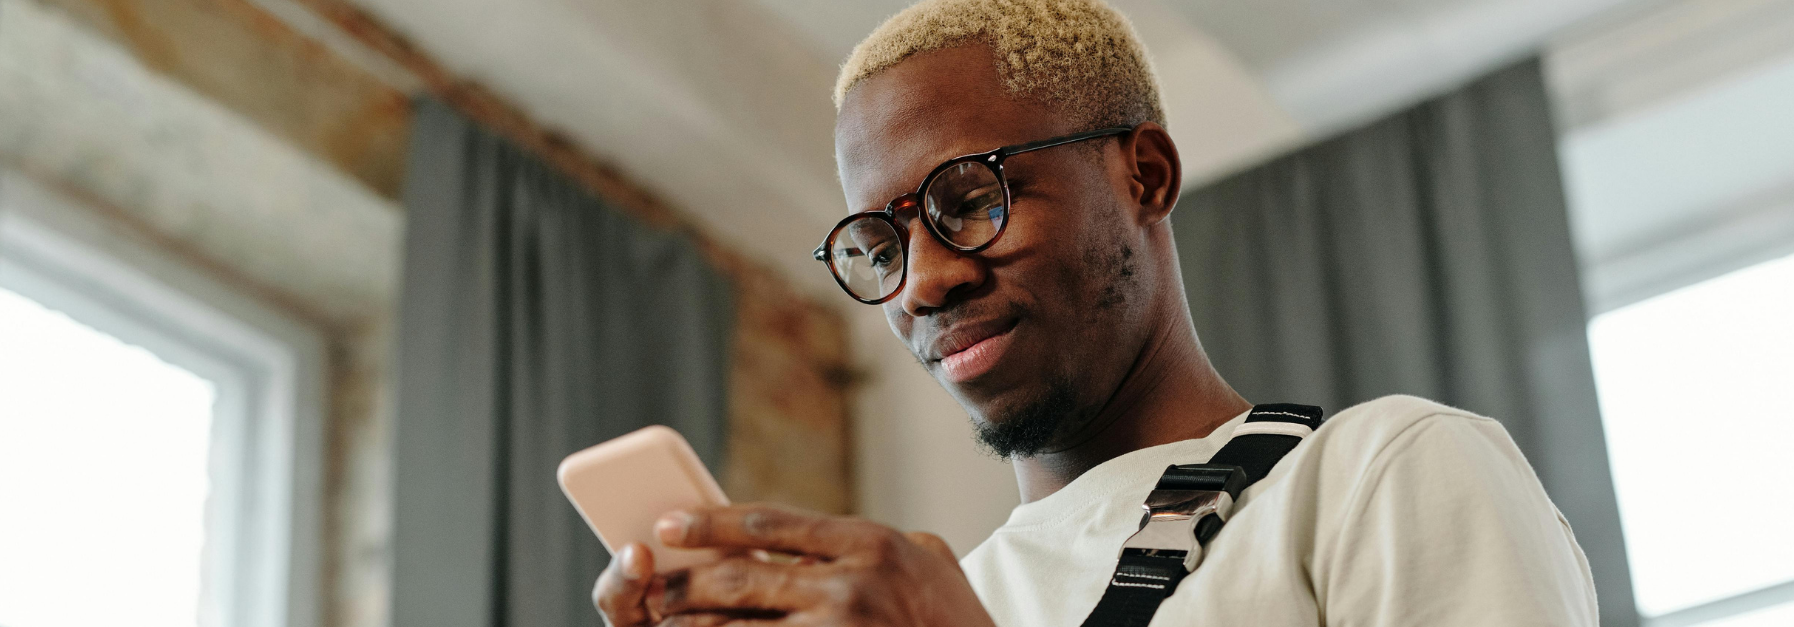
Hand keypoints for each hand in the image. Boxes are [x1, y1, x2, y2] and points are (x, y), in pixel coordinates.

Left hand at [591, 504, 996, 626]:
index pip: (770, 523)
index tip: (669, 523)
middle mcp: (851, 586)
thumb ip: (872, 543)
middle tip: (647, 582)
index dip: (711, 522)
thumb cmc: (953, 617)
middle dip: (684, 580)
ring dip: (691, 626)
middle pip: (742, 577)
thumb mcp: (927, 560)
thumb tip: (811, 541)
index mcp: (869, 543)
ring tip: (659, 623)